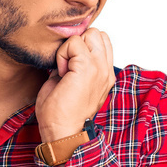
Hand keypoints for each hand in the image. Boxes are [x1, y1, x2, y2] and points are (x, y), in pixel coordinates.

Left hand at [36, 25, 114, 141]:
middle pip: (97, 34)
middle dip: (78, 44)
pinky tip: (60, 73)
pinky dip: (62, 53)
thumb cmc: (60, 115)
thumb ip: (73, 67)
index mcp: (104, 76)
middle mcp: (106, 71)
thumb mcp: (71, 85)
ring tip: (64, 69)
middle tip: (66, 67)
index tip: (69, 70)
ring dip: (71, 47)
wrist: (61, 132)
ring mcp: (100, 68)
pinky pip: (74, 42)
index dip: (82, 48)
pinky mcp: (87, 68)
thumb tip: (64, 56)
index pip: (101, 43)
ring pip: (90, 33)